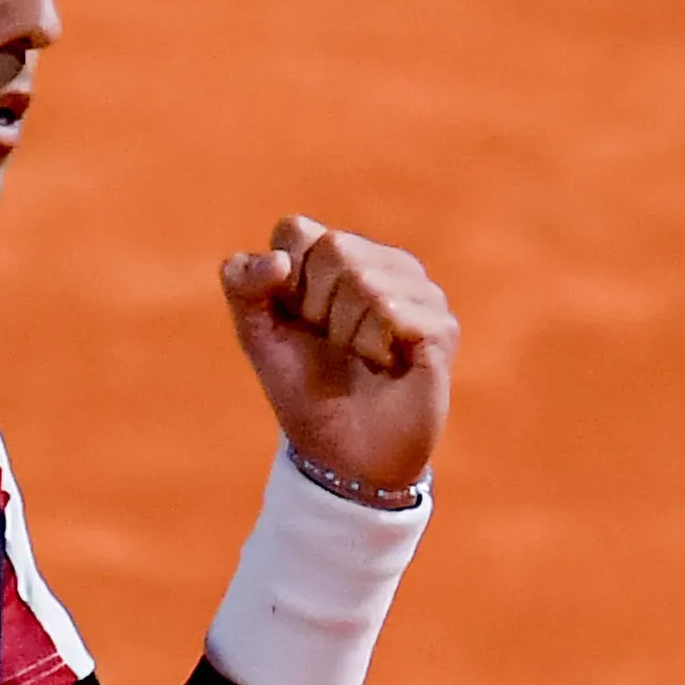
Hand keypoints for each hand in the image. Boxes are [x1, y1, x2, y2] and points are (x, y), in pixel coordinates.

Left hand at [219, 214, 456, 497]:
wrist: (341, 455)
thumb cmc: (303, 389)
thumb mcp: (257, 335)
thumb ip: (243, 286)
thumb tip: (277, 261)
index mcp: (338, 254)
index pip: (295, 229)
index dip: (283, 282)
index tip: (295, 321)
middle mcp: (384, 262)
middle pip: (333, 248)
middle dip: (316, 308)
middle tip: (331, 343)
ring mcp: (420, 291)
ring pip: (365, 281)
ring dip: (347, 333)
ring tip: (359, 357)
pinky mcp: (441, 326)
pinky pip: (393, 313)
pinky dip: (374, 348)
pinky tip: (385, 366)